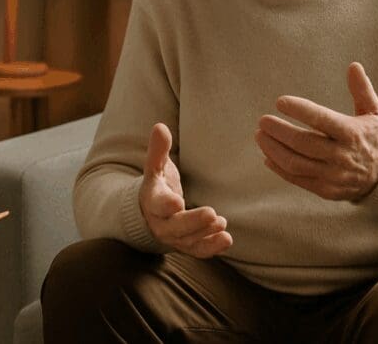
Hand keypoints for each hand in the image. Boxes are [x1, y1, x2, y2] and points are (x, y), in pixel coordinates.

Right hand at [139, 123, 232, 257]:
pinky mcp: (187, 245)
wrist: (151, 212)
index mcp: (152, 201)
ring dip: (205, 234)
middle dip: (193, 222)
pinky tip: (226, 239)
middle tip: (213, 214)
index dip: (166, 204)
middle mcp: (161, 223)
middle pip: (175, 228)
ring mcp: (174, 237)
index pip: (157, 204)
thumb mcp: (156, 166)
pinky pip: (198, 251)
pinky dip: (212, 248)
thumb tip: (160, 126)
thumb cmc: (158, 184)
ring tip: (222, 223)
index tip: (177, 202)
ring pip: (188, 241)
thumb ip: (158, 149)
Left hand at [255, 62, 377, 201]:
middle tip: (263, 120)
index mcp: (352, 134)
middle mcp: (341, 156)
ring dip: (273, 149)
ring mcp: (332, 175)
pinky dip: (278, 167)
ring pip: (295, 163)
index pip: (322, 120)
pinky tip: (267, 155)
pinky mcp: (324, 190)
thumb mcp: (373, 113)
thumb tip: (353, 65)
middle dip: (279, 131)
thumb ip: (362, 90)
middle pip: (303, 143)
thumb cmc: (372, 138)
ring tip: (260, 135)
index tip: (280, 101)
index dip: (300, 110)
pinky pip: (296, 179)